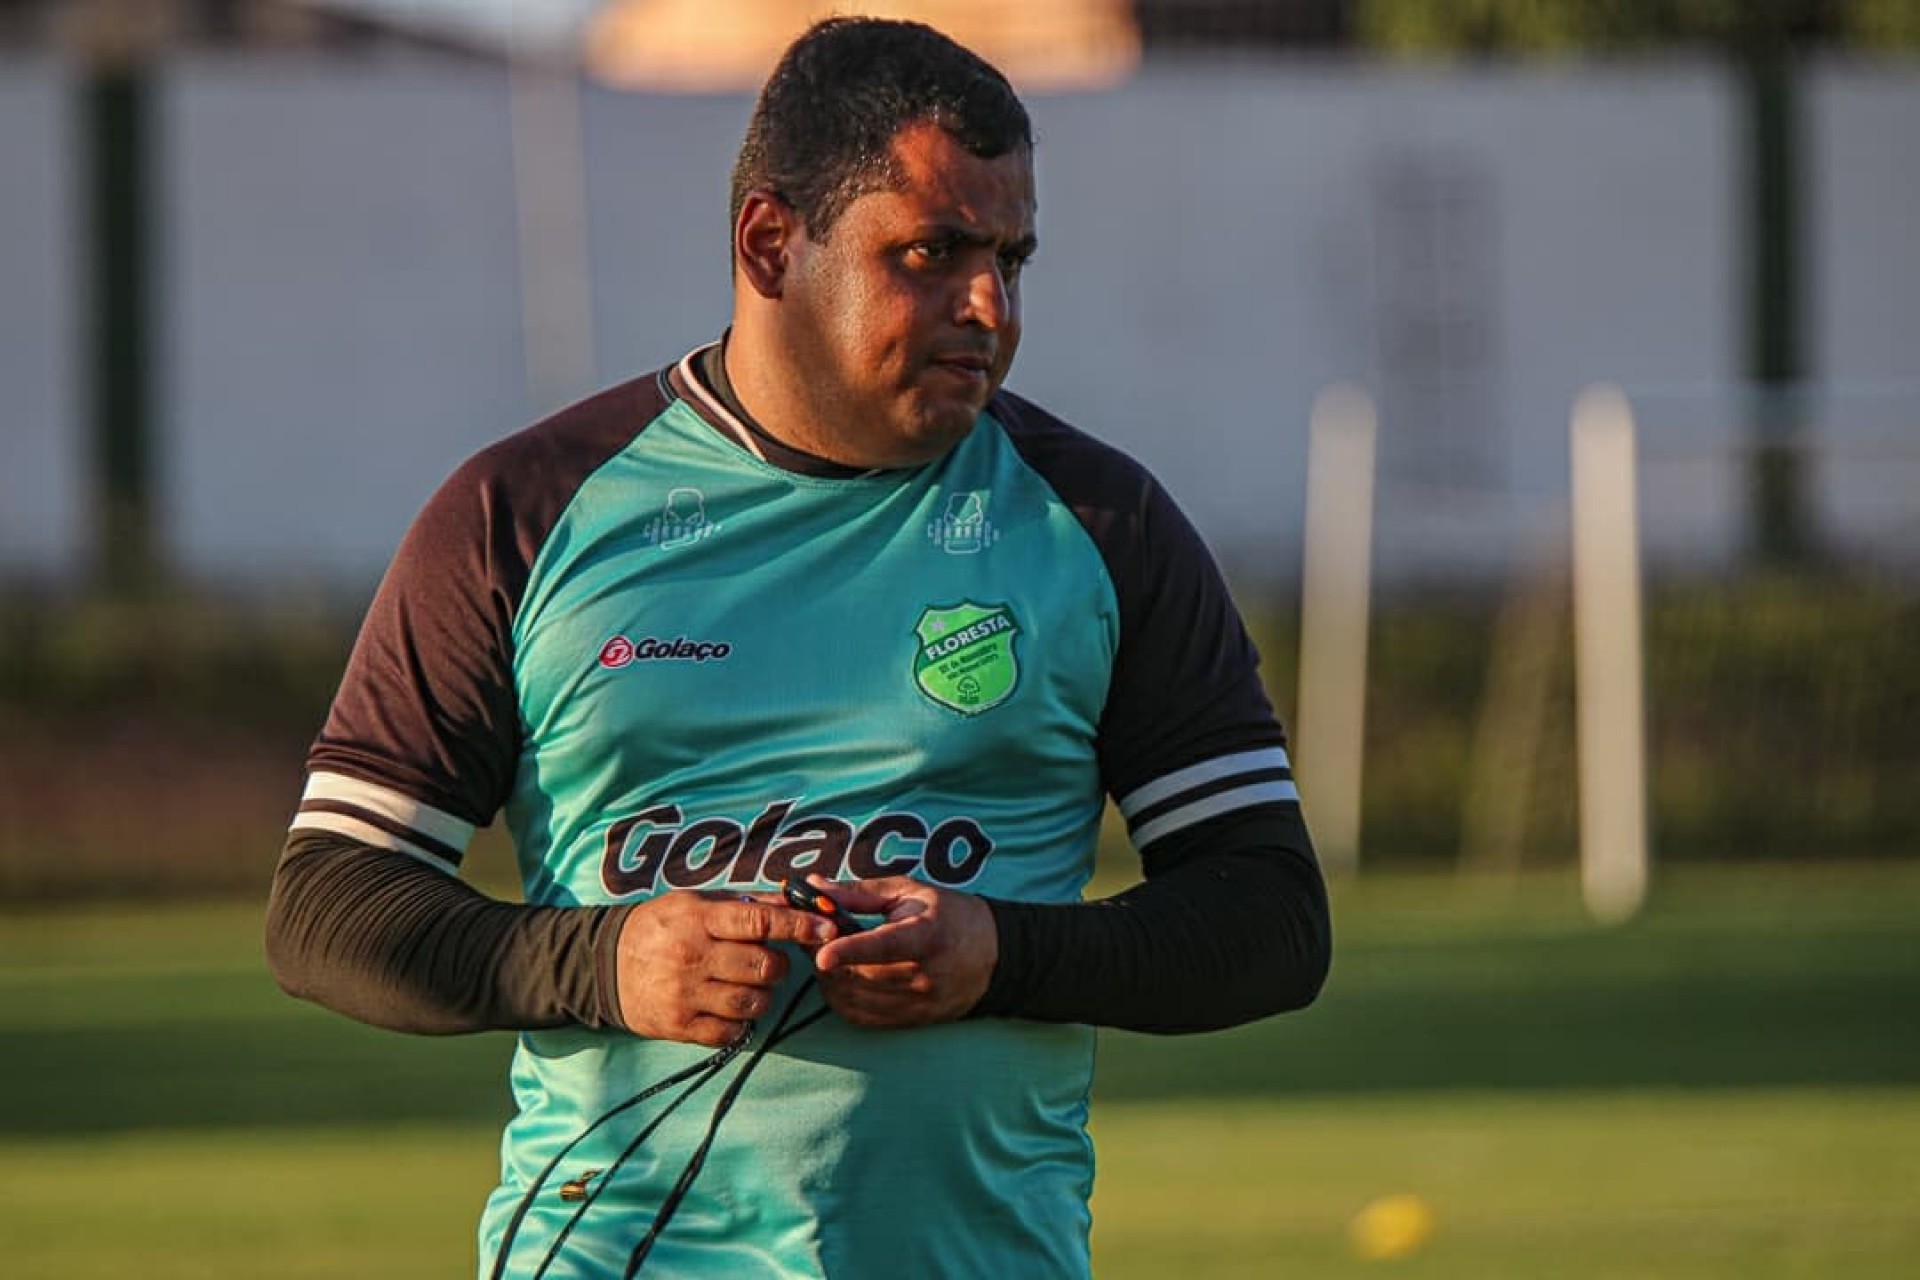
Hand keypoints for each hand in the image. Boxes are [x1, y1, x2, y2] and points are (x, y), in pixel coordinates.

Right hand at [614, 891, 830, 1046]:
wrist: (604, 963)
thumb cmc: (662, 927)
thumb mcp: (697, 901)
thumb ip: (748, 903)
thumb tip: (799, 901)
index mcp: (699, 918)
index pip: (760, 922)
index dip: (799, 927)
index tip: (827, 929)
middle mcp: (693, 955)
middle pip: (764, 967)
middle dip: (779, 965)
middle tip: (768, 961)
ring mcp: (685, 994)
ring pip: (753, 1003)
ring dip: (763, 995)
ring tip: (750, 983)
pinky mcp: (679, 1025)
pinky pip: (731, 1032)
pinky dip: (741, 1023)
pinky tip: (730, 1007)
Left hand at [810, 876, 997, 1028]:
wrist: (994, 955)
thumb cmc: (950, 915)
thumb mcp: (911, 892)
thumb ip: (860, 892)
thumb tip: (815, 887)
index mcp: (927, 936)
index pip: (885, 947)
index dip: (851, 951)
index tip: (822, 954)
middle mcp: (925, 975)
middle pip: (861, 976)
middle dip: (826, 959)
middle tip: (812, 938)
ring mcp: (919, 1003)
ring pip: (856, 1000)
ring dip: (830, 980)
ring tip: (827, 957)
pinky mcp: (913, 1021)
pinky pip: (863, 1019)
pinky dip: (842, 1000)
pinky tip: (842, 980)